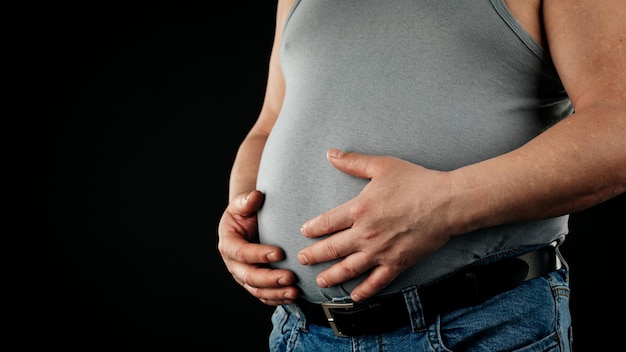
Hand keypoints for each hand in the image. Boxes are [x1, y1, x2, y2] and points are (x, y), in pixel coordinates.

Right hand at [217, 190, 299, 304]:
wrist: (250, 223)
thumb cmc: (247, 212)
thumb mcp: (244, 204)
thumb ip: (247, 200)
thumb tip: (255, 196)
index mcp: (228, 244)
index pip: (241, 252)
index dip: (259, 254)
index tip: (279, 252)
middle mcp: (234, 263)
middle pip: (249, 276)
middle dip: (270, 279)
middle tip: (290, 277)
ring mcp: (244, 276)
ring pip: (257, 290)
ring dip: (276, 293)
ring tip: (295, 291)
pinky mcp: (255, 284)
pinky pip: (265, 296)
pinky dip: (278, 298)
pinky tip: (293, 296)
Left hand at [298, 149, 454, 301]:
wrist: (446, 203)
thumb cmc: (416, 182)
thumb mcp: (382, 166)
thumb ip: (354, 162)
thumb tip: (331, 154)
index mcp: (359, 209)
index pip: (326, 223)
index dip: (312, 229)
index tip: (304, 232)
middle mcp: (365, 234)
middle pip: (331, 248)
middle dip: (314, 255)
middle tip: (303, 259)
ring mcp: (380, 251)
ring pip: (349, 269)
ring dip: (332, 276)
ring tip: (321, 281)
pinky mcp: (397, 263)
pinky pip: (376, 282)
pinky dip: (364, 291)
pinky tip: (355, 296)